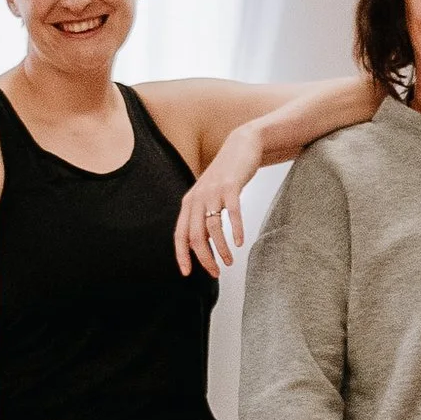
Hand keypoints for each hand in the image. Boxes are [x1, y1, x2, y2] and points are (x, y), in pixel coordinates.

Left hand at [175, 128, 261, 276]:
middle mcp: (198, 198)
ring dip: (221, 248)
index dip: (182, 256)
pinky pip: (232, 213)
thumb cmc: (225, 175)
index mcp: (189, 203)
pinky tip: (240, 242)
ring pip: (213, 228)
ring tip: (230, 261)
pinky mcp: (231, 187)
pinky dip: (236, 230)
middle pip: (195, 236)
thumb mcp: (208, 195)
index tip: (187, 273)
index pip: (179, 235)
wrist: (241, 145)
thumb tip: (200, 244)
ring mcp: (214, 192)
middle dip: (204, 258)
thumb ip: (202, 216)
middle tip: (215, 272)